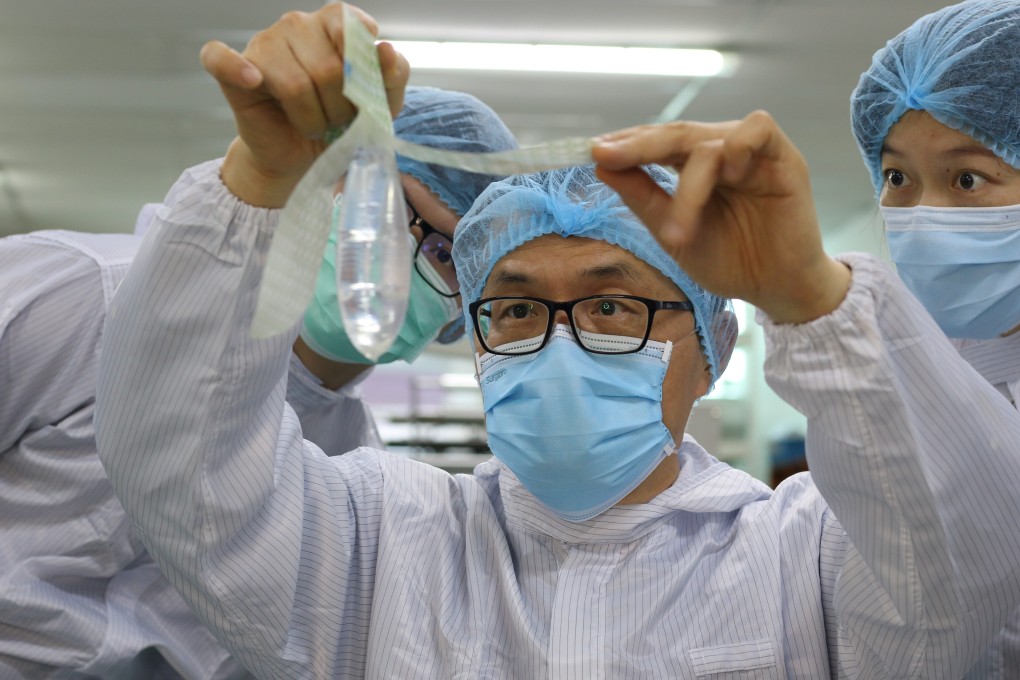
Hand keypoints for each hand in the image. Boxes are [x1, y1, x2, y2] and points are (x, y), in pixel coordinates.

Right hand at [200, 3, 409, 207]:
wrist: (305, 155)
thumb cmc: (343, 122)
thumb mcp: (381, 104)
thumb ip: (394, 75)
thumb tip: (386, 50)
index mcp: (335, 22)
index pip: (351, 27)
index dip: (361, 71)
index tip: (362, 94)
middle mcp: (298, 24)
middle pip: (328, 68)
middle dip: (340, 108)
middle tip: (337, 122)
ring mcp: (264, 43)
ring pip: (295, 84)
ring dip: (311, 119)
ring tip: (313, 125)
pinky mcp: (232, 69)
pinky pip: (221, 58)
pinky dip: (236, 69)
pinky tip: (254, 80)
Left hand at [593, 111, 849, 323]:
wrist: (776, 290)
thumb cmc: (730, 261)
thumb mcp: (674, 233)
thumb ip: (643, 198)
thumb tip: (602, 165)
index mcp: (695, 166)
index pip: (657, 142)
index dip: (627, 143)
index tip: (593, 151)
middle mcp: (722, 151)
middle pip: (676, 133)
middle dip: (638, 145)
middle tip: (606, 156)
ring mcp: (752, 154)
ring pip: (708, 144)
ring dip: (688, 187)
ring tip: (678, 232)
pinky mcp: (784, 159)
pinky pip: (758, 130)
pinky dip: (737, 146)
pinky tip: (728, 174)